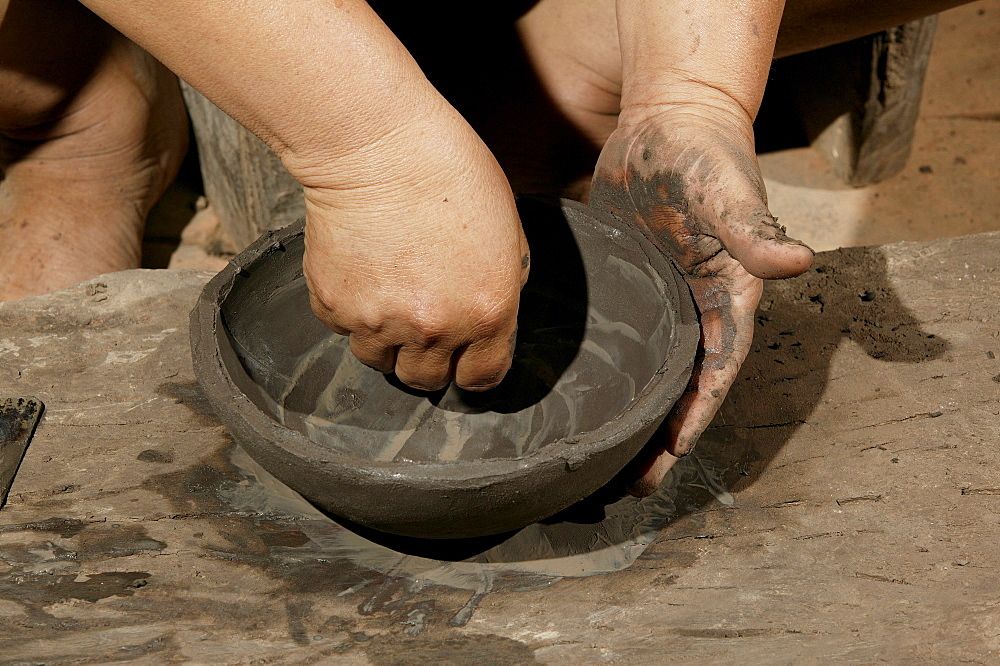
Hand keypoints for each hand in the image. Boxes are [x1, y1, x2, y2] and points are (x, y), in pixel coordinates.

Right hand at [299, 107, 528, 391]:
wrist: (378, 145)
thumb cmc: (451, 171)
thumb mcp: (509, 231)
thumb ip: (502, 285)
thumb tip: (490, 316)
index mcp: (487, 313)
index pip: (482, 378)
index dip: (475, 369)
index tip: (468, 361)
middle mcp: (433, 329)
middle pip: (426, 379)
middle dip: (430, 359)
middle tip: (426, 325)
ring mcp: (378, 321)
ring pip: (379, 361)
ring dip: (387, 341)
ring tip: (391, 297)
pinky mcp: (335, 305)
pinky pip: (344, 328)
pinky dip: (352, 311)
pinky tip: (363, 271)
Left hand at [590, 104, 813, 494]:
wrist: (668, 123)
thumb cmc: (706, 155)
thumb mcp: (728, 191)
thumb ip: (754, 230)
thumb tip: (797, 260)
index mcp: (725, 301)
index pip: (713, 375)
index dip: (691, 421)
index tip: (666, 462)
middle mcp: (691, 311)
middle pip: (675, 389)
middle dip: (653, 439)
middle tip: (620, 486)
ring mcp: (654, 301)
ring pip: (640, 373)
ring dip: (622, 416)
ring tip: (589, 459)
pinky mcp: (621, 286)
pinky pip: (610, 338)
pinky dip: (594, 372)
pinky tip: (565, 397)